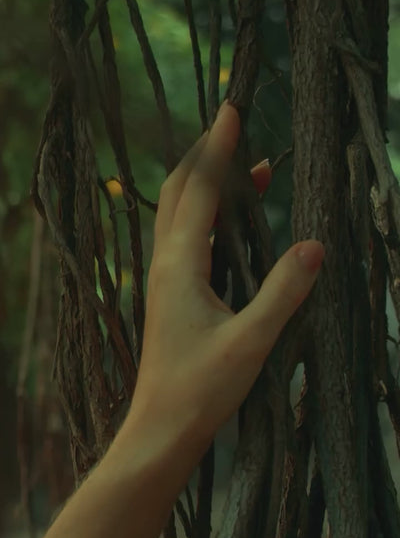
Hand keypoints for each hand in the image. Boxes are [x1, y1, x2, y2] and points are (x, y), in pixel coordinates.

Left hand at [131, 103, 323, 449]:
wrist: (162, 428)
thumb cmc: (201, 389)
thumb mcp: (251, 341)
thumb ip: (283, 292)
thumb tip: (315, 246)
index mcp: (180, 265)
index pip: (200, 191)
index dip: (218, 148)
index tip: (232, 108)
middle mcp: (166, 264)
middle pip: (180, 192)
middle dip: (206, 155)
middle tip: (234, 125)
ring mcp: (165, 280)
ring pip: (181, 215)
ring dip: (208, 185)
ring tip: (247, 167)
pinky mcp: (171, 296)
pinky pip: (187, 240)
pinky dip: (209, 217)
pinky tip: (232, 224)